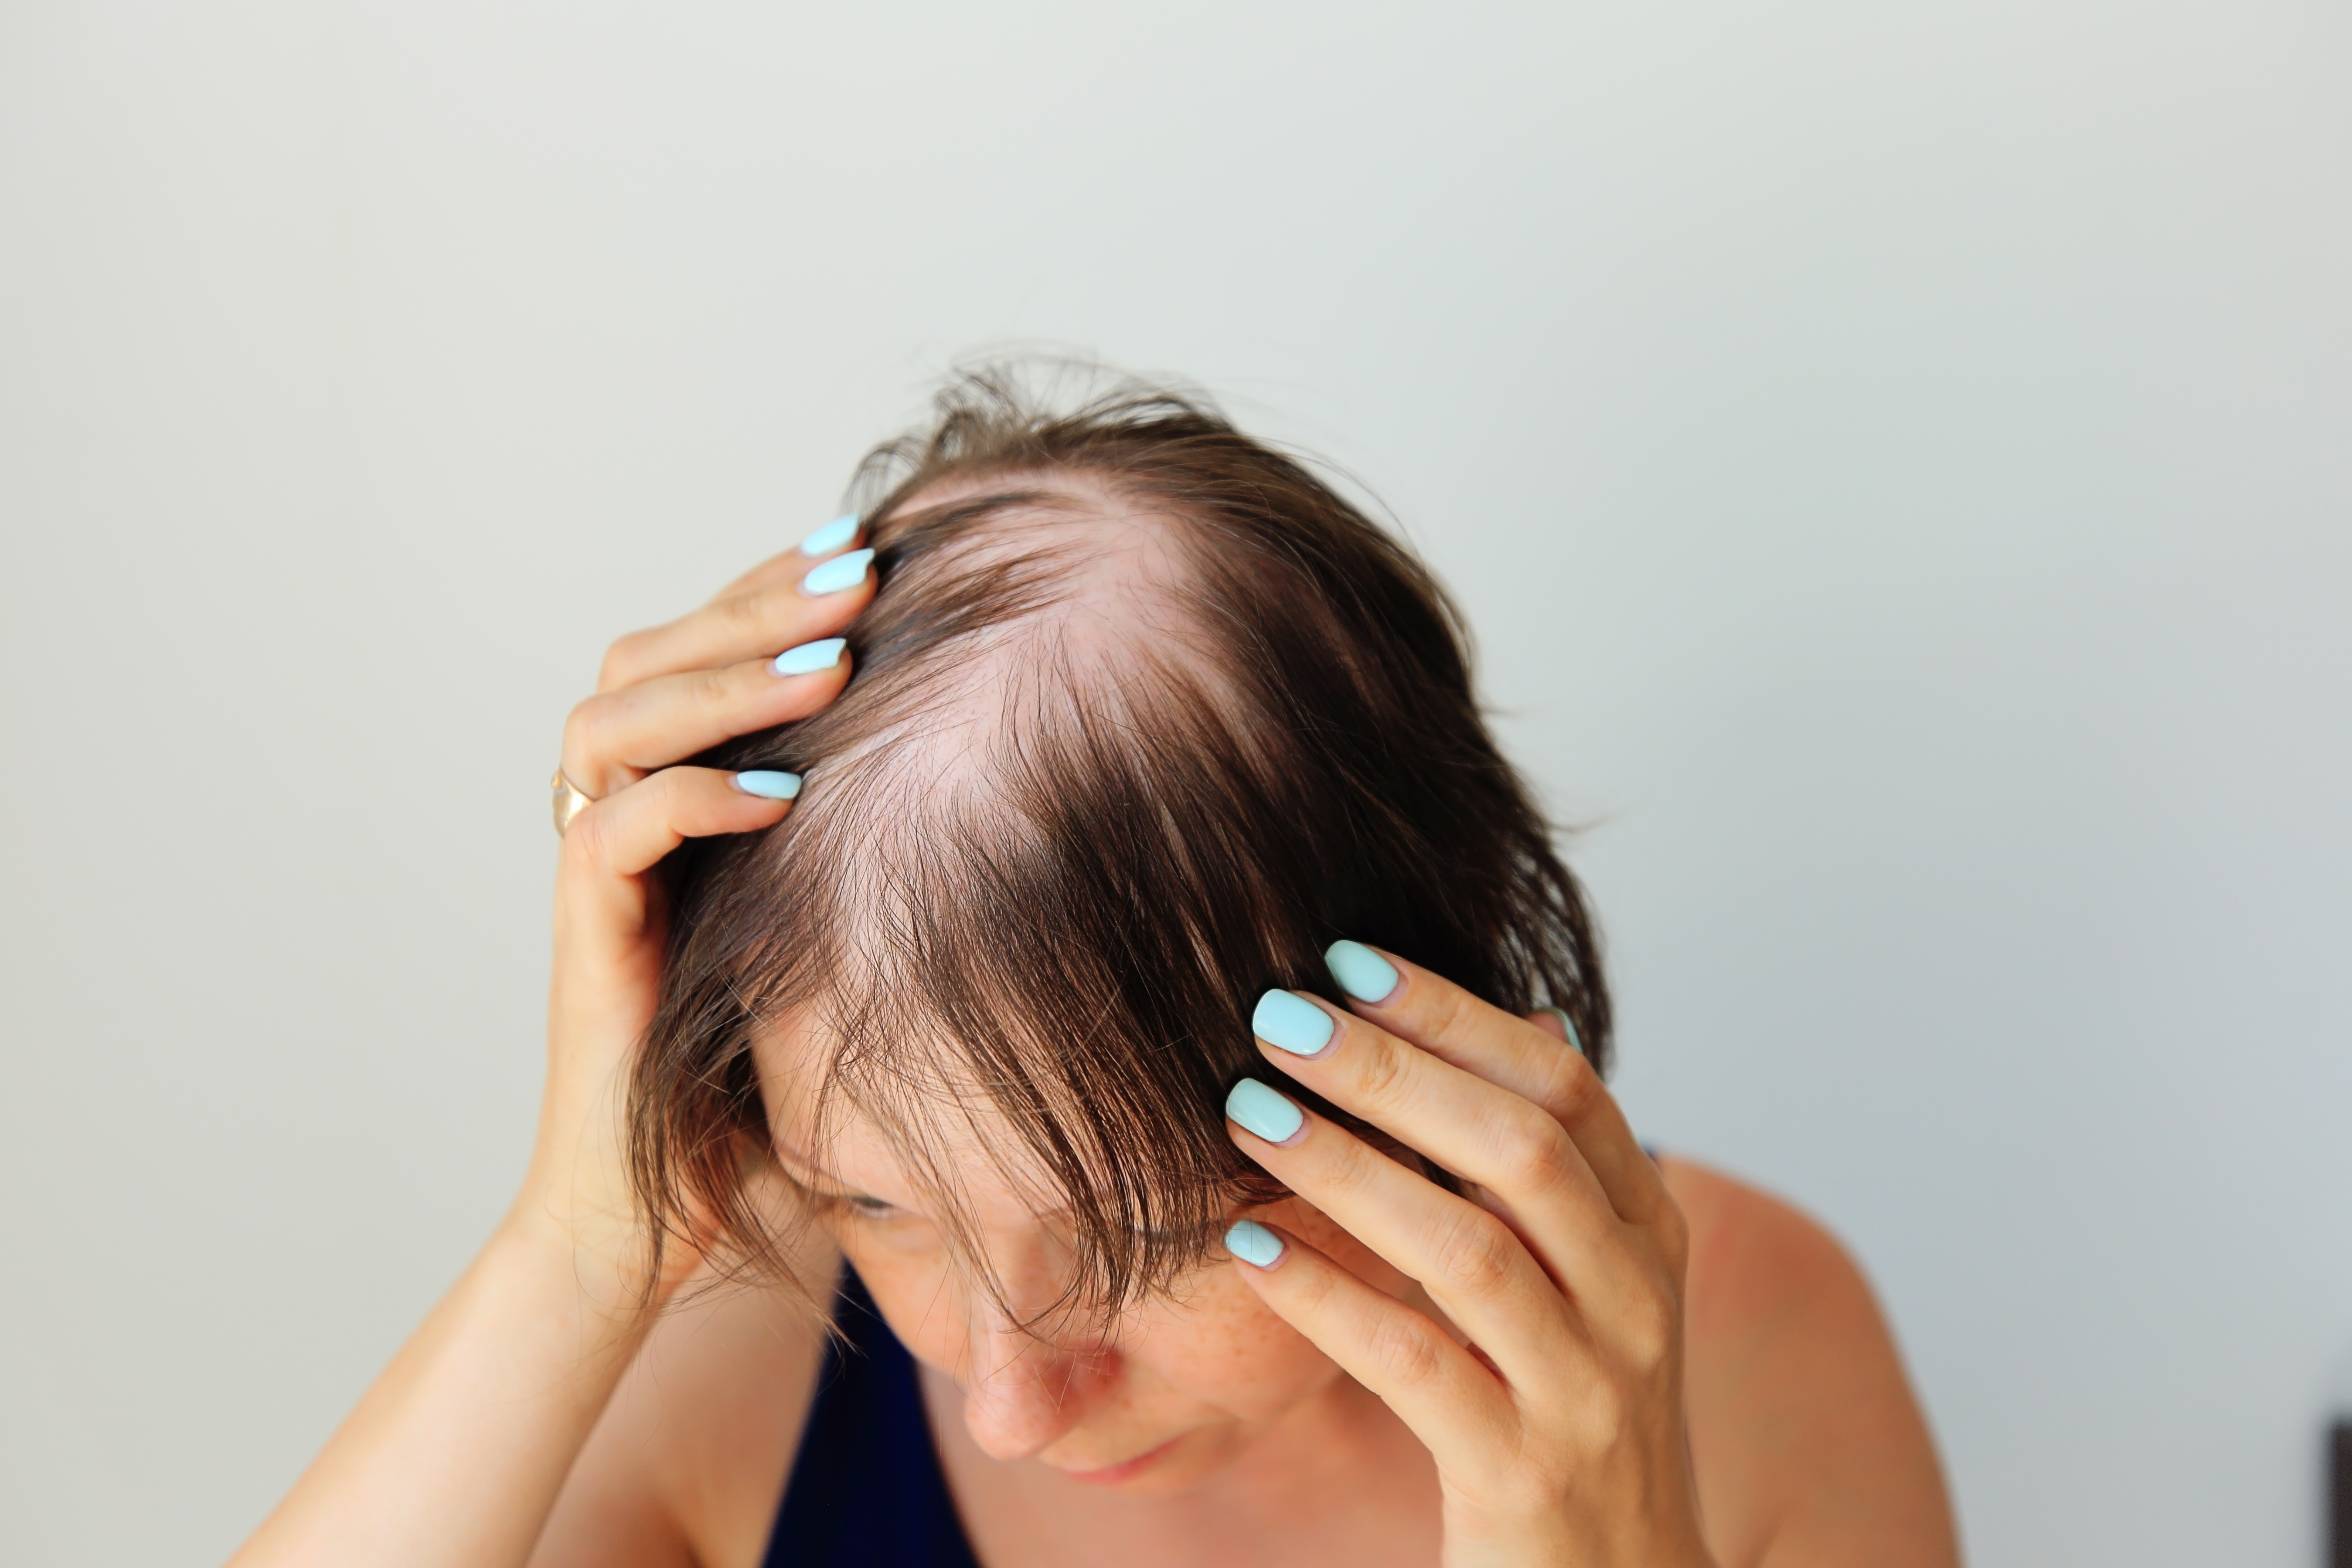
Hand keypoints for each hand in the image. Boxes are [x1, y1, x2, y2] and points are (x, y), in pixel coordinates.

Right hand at [516, 530, 874, 1305]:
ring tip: (829, 661)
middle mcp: (622, 814)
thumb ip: (879, 845)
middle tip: (860, 566)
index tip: (881, 546)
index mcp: (677, 794)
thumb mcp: (844, 931)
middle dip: (754, 599)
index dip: (774, 587)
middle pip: (649, 651)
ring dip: (718, 677)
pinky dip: (691, 796)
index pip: (703, 645)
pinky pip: (611, 831)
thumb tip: (1010, 758)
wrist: (682, 1211)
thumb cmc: (775, 1075)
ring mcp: (598, 874)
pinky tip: (780, 793)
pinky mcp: (588, 940)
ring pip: (610, 717)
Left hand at [1222, 948, 1713, 1567]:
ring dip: (1347, 1170)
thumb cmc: (1578, 1413)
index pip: (1564, 1090)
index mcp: (1650, 1235)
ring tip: (1247, 1112)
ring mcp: (1588, 1392)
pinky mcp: (1524, 1476)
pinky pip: (1414, 1364)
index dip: (1458, 1016)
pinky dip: (1326, 1297)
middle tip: (1276, 1016)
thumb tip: (1531, 1020)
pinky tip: (1246, 1248)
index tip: (1349, 960)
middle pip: (1518, 1152)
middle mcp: (1637, 1301)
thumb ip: (1565, 1169)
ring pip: (1467, 1250)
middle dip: (1393, 1071)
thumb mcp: (1597, 1283)